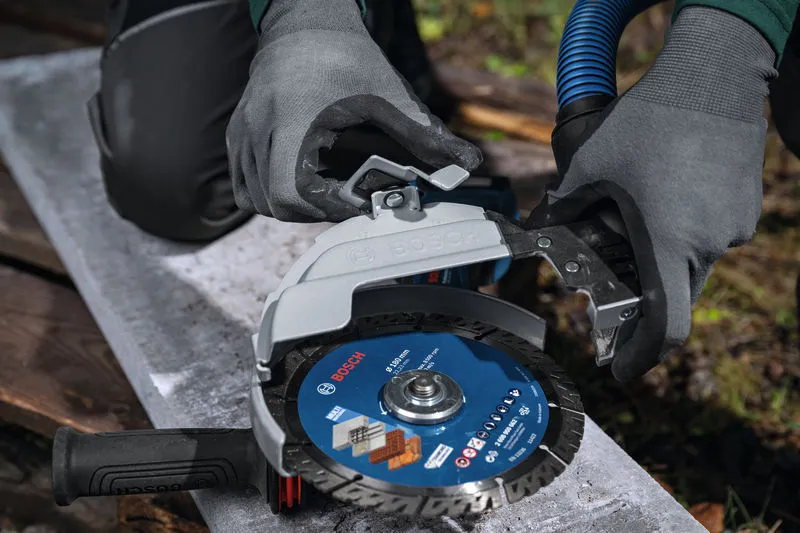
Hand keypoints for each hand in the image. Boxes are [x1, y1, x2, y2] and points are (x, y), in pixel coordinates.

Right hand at [225, 0, 480, 222]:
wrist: (303, 21)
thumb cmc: (343, 53)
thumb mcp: (387, 93)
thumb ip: (424, 132)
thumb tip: (467, 160)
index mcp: (293, 121)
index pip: (290, 192)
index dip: (324, 207)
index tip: (355, 201)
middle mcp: (258, 131)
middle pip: (275, 203)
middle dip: (315, 210)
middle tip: (347, 200)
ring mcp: (242, 133)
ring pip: (256, 199)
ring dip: (293, 207)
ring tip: (326, 193)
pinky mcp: (237, 133)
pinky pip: (243, 185)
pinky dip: (269, 195)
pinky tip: (300, 182)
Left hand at [530, 7, 776, 380]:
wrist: (713, 77)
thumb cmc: (650, 122)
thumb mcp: (592, 165)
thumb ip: (565, 205)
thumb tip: (537, 225)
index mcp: (668, 244)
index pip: (666, 327)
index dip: (642, 357)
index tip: (621, 370)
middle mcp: (706, 245)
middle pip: (672, 295)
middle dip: (640, 294)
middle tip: (611, 277)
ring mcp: (731, 228)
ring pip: (689, 264)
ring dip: (659, 256)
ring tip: (635, 217)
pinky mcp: (744, 209)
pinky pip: (708, 237)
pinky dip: (681, 233)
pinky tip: (663, 196)